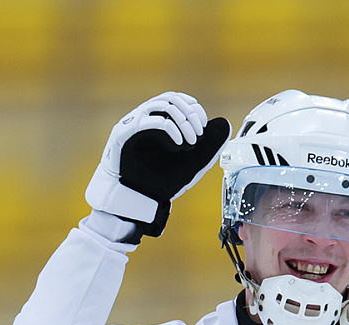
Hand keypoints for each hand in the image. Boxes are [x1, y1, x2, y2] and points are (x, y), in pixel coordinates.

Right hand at [84, 91, 231, 242]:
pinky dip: (170, 130)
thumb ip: (209, 145)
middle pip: (171, 98)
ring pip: (161, 105)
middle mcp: (144, 119)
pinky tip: (179, 145)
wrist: (139, 202)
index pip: (178, 100)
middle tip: (199, 135)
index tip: (203, 128)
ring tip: (191, 142)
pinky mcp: (123, 135)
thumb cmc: (161, 182)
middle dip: (191, 114)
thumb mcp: (193, 162)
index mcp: (159, 122)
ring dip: (182, 121)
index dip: (195, 110)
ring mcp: (132, 125)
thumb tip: (224, 124)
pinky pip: (148, 121)